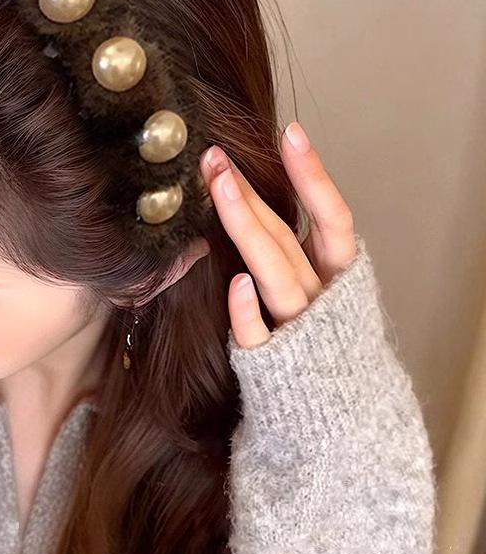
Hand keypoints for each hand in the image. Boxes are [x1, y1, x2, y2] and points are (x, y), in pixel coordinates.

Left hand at [199, 121, 356, 348]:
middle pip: (290, 238)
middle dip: (253, 193)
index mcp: (339, 280)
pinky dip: (250, 311)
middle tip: (214, 156)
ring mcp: (299, 332)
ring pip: (278, 275)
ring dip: (248, 228)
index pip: (333, 220)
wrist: (332, 421)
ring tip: (218, 185)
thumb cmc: (316, 343)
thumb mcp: (315, 292)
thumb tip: (245, 198)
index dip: (314, 177)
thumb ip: (291, 253)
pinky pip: (260, 335)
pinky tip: (236, 283)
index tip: (289, 133)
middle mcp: (323, 301)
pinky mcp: (273, 364)